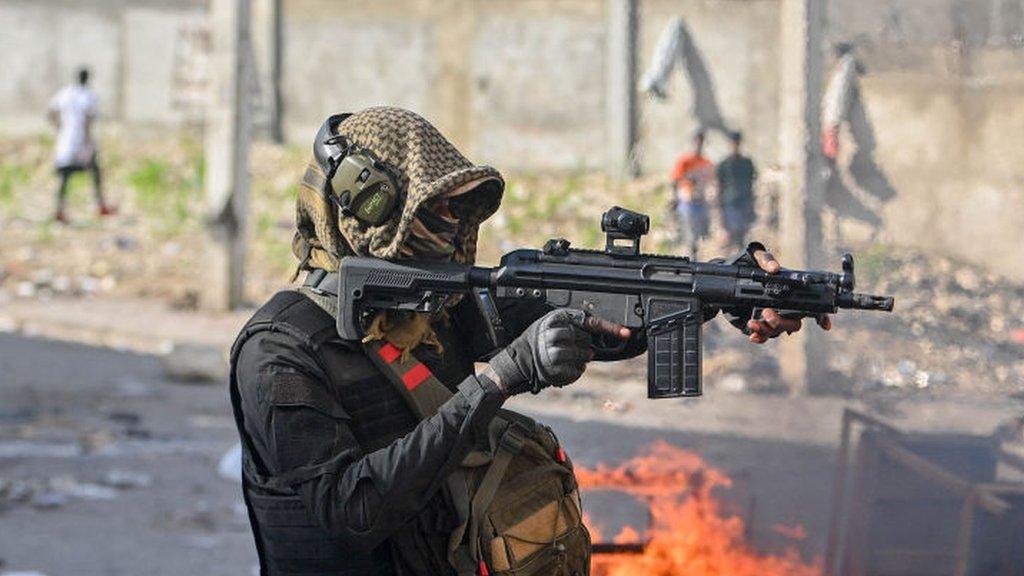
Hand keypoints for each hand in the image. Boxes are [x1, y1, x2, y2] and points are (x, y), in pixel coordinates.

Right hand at [486, 309, 630, 395]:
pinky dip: (576, 371)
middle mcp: (553, 334)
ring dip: (581, 358)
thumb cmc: (538, 342)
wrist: (519, 362)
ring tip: (567, 358)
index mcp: (555, 319)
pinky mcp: (556, 369)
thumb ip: (573, 323)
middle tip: (571, 347)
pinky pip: (579, 370)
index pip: (588, 321)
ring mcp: (554, 352)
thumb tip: (599, 328)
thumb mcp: (552, 325)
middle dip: (584, 344)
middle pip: (587, 338)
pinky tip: (564, 368)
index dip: (610, 327)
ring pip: (585, 355)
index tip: (626, 332)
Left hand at [745, 249, 832, 343]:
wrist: (731, 277)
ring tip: (752, 322)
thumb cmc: (751, 266)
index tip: (825, 326)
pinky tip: (753, 335)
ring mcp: (773, 317)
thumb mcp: (757, 258)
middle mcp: (785, 308)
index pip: (812, 306)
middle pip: (793, 323)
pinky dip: (760, 337)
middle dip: (781, 321)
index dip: (822, 317)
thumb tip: (774, 268)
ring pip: (778, 331)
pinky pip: (765, 336)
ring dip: (767, 329)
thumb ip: (766, 260)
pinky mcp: (760, 323)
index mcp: (791, 292)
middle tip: (767, 312)